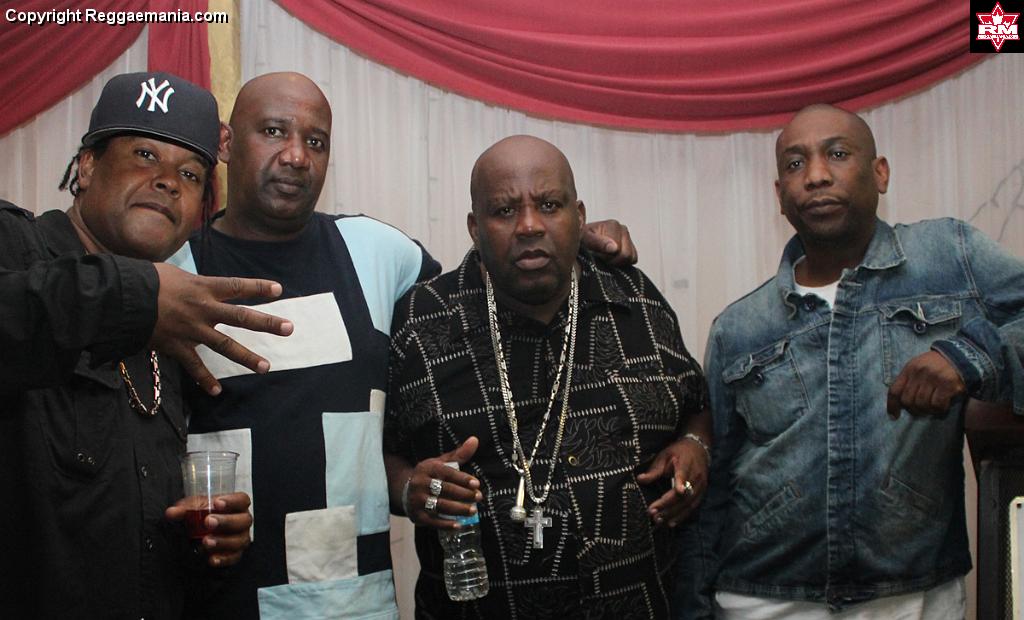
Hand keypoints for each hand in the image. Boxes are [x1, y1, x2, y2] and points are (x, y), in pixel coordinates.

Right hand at [151, 263, 294, 395]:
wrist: (120, 299)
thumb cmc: (144, 281)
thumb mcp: (172, 274)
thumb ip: (191, 285)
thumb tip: (197, 289)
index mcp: (203, 287)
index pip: (237, 286)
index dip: (258, 287)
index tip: (278, 289)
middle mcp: (203, 309)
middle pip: (242, 317)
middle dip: (267, 323)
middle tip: (289, 328)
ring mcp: (192, 330)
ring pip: (225, 346)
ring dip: (247, 358)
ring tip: (265, 368)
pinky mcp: (177, 347)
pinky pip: (194, 367)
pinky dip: (205, 380)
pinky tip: (216, 391)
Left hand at [166, 492, 251, 566]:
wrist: (205, 532)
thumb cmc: (206, 515)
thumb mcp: (195, 508)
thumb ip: (184, 509)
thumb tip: (171, 513)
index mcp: (237, 505)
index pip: (242, 500)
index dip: (232, 501)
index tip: (217, 503)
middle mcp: (242, 521)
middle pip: (243, 520)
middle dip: (226, 521)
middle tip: (208, 522)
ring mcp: (241, 538)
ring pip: (239, 540)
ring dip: (222, 541)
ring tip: (206, 542)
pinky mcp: (236, 554)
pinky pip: (233, 558)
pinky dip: (223, 559)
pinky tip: (211, 559)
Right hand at [405, 437, 481, 529]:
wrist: (404, 490)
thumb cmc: (429, 475)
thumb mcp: (441, 463)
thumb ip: (459, 454)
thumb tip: (475, 440)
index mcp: (428, 468)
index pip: (447, 473)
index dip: (463, 479)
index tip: (477, 484)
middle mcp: (421, 483)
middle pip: (445, 489)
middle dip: (464, 494)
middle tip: (479, 498)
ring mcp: (417, 500)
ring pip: (440, 505)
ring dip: (458, 509)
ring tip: (472, 510)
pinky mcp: (417, 515)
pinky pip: (433, 521)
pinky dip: (446, 524)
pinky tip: (459, 525)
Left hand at [582, 219, 636, 265]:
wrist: (580, 239)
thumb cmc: (580, 238)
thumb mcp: (584, 239)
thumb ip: (598, 243)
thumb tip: (615, 248)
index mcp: (613, 225)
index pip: (618, 251)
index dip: (607, 257)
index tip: (596, 255)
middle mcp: (623, 229)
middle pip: (626, 255)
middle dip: (613, 260)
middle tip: (600, 258)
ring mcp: (628, 237)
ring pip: (631, 258)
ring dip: (617, 262)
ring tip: (605, 258)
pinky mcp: (631, 245)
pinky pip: (634, 259)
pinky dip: (623, 262)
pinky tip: (611, 259)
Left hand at [637, 436, 708, 526]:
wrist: (698, 449)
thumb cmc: (678, 452)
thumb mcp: (664, 456)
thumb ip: (654, 470)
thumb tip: (640, 479)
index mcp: (686, 463)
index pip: (684, 474)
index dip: (681, 482)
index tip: (678, 490)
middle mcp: (696, 476)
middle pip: (684, 493)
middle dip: (668, 505)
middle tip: (653, 513)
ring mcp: (701, 486)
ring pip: (688, 503)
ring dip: (673, 514)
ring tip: (659, 521)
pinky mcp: (702, 493)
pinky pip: (692, 507)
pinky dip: (682, 516)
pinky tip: (671, 523)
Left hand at [887, 350, 966, 417]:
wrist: (961, 356)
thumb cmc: (937, 365)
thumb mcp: (918, 367)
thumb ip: (909, 382)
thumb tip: (901, 404)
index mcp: (909, 368)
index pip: (894, 390)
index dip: (892, 405)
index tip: (894, 416)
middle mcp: (919, 373)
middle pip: (907, 401)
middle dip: (913, 410)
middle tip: (921, 410)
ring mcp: (933, 378)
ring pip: (922, 404)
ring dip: (927, 410)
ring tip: (932, 407)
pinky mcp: (948, 385)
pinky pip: (937, 405)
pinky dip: (939, 409)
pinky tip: (943, 405)